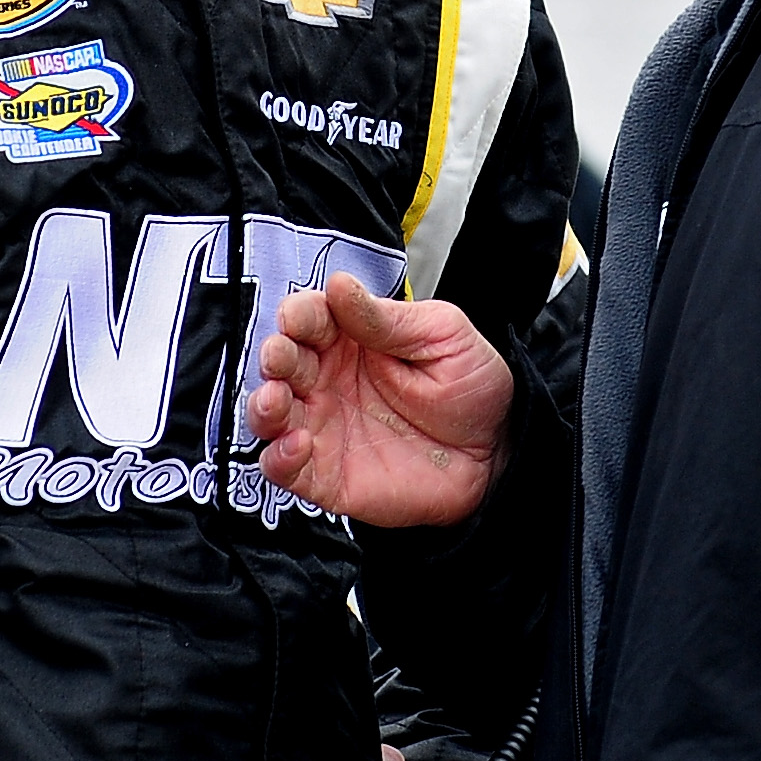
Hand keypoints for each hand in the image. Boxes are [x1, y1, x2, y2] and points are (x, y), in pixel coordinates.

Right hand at [248, 274, 512, 525]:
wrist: (499, 453)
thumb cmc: (471, 387)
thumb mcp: (441, 336)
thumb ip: (386, 318)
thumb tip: (339, 284)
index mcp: (350, 339)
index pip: (308, 318)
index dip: (297, 315)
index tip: (298, 318)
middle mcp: (326, 380)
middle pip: (280, 362)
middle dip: (273, 356)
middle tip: (280, 356)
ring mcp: (322, 428)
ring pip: (269, 414)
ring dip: (262, 405)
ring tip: (276, 400)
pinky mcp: (326, 475)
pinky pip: (283, 469)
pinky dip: (278, 457)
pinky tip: (297, 444)